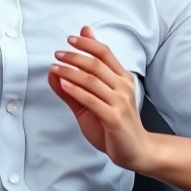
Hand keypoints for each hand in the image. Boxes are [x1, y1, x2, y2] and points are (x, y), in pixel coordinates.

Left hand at [48, 26, 151, 171]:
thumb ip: (75, 85)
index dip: (87, 43)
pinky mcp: (114, 118)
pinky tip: (63, 84)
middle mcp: (123, 87)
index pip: (105, 53)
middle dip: (74, 56)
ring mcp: (120, 102)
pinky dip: (75, 91)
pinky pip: (91, 100)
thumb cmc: (114, 125)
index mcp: (122, 78)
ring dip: (70, 72)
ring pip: (91, 80)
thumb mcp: (92, 102)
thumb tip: (54, 69)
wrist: (136, 150)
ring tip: (55, 68)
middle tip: (57, 54)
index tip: (70, 39)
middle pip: (96, 64)